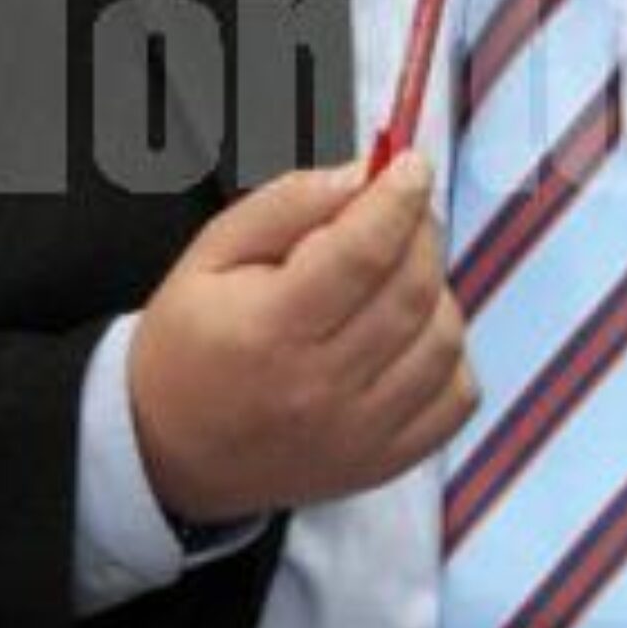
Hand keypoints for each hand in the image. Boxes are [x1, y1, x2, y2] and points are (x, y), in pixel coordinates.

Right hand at [127, 152, 475, 523]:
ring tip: (399, 273)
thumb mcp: (211, 252)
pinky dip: (449, 354)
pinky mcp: (384, 461)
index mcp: (270, 329)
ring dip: (437, 290)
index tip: (410, 166)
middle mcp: (321, 386)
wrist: (171, 450)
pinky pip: (456, 397)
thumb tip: (363, 174)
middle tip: (404, 208)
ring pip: (443, 341)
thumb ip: (287, 204)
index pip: (363, 253)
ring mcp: (359, 432)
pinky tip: (412, 333)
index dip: (398, 199)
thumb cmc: (189, 344)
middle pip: (411, 290)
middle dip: (421, 231)